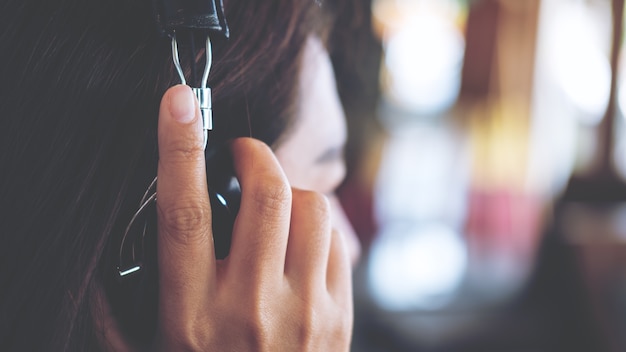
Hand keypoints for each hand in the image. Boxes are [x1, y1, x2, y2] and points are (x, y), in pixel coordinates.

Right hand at [152, 85, 352, 350]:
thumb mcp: (163, 340)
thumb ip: (153, 287)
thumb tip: (144, 230)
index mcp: (192, 314)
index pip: (184, 213)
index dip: (179, 149)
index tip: (179, 102)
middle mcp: (251, 309)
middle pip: (266, 195)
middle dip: (255, 153)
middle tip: (243, 153)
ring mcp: (304, 314)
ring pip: (312, 208)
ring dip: (290, 189)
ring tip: (273, 203)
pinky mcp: (339, 319)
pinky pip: (337, 239)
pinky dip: (318, 223)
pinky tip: (300, 240)